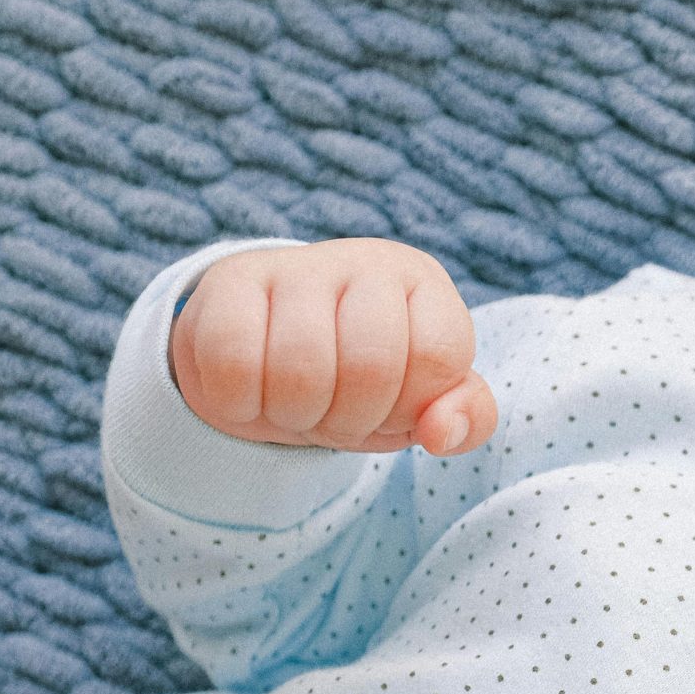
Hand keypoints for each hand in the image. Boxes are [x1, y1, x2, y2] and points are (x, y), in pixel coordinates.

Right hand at [168, 238, 497, 456]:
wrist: (266, 361)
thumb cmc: (361, 384)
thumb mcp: (421, 405)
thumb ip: (465, 418)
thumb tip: (441, 432)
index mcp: (424, 285)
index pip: (439, 356)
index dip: (408, 406)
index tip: (388, 407)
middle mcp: (367, 261)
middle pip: (371, 368)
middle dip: (350, 419)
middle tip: (333, 413)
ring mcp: (295, 264)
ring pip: (301, 369)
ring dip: (294, 415)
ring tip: (294, 404)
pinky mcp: (229, 279)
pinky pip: (232, 363)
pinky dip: (240, 403)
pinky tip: (248, 391)